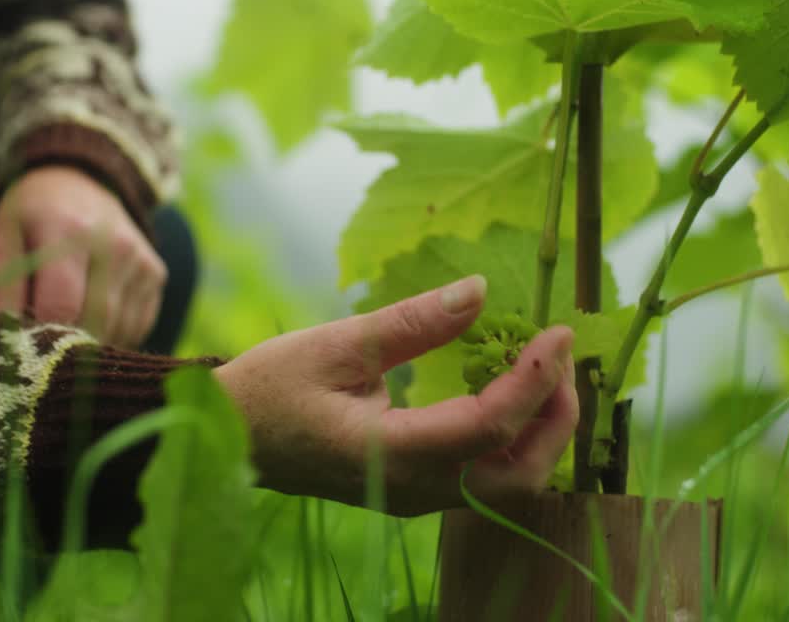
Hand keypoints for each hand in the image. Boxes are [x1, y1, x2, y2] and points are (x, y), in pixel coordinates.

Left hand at [0, 165, 165, 347]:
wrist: (81, 183)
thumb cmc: (34, 216)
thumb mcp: (4, 238)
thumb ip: (4, 289)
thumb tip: (9, 340)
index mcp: (67, 229)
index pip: (62, 305)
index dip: (42, 331)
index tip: (27, 336)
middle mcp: (114, 244)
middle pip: (96, 323)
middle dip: (68, 343)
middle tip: (46, 339)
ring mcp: (141, 260)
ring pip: (119, 331)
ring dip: (93, 342)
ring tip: (69, 323)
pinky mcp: (156, 274)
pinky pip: (138, 327)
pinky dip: (115, 335)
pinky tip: (95, 316)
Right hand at [215, 275, 577, 515]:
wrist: (228, 440)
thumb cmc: (270, 389)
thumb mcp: (337, 344)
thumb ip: (413, 322)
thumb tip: (479, 290)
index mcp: (390, 454)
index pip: (490, 426)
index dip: (535, 380)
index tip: (558, 331)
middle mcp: (413, 489)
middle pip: (520, 476)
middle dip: (556, 418)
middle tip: (560, 356)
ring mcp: (416, 498)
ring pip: (509, 486)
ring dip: (541, 433)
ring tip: (544, 371)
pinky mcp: (414, 492)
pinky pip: (485, 479)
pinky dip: (514, 441)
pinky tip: (509, 391)